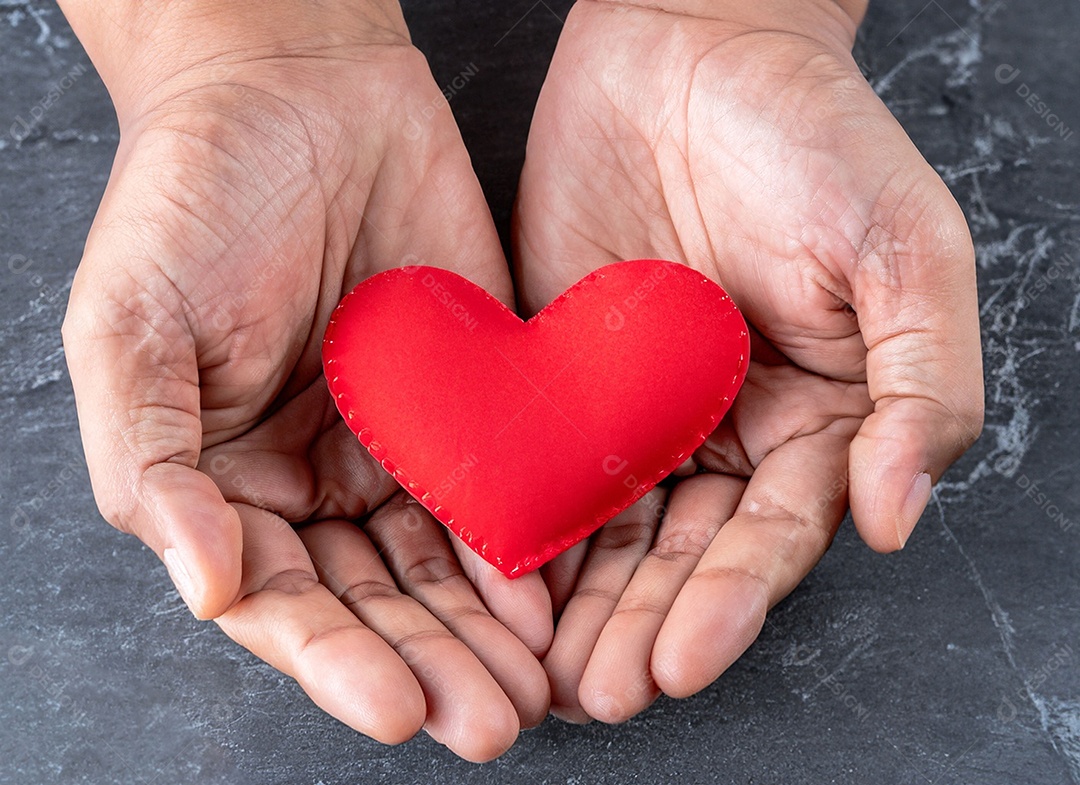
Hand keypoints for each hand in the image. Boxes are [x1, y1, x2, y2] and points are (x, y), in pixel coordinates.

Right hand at [60, 0, 549, 759]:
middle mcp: (312, 483)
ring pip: (442, 569)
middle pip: (372, 604)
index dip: (333, 660)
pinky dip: (524, 552)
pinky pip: (499, 492)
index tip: (391, 707)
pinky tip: (553, 601)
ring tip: (533, 691)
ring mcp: (394, 449)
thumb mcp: (131, 325)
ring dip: (484, 636)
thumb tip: (202, 585)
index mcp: (225, 482)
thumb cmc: (193, 199)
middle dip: (428, 667)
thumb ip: (151, 459)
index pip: (277, 601)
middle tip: (486, 722)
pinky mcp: (468, 404)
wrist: (299, 92)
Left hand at [513, 0, 983, 721]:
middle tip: (601, 692)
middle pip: (686, 555)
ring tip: (549, 673)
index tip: (682, 660)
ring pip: (612, 531)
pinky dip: (525, 525)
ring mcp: (642, 412)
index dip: (731, 602)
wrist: (693, 46)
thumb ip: (924, 387)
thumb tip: (898, 515)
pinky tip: (501, 581)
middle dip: (645, 625)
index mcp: (820, 419)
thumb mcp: (907, 254)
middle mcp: (729, 432)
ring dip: (582, 605)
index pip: (774, 535)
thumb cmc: (815, 138)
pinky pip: (544, 463)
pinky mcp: (566, 377)